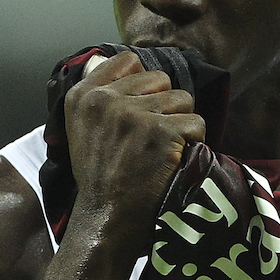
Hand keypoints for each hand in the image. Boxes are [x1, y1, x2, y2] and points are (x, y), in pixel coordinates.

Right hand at [62, 51, 205, 241]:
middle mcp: (106, 100)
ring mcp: (134, 115)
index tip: (144, 107)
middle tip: (154, 137)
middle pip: (161, 79)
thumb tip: (134, 69)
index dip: (144, 82)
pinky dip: (195, 142)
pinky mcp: (161, 132)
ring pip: (183, 99)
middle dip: (165, 105)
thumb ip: (102, 98)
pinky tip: (176, 160)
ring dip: (181, 124)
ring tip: (165, 150)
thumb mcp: (83, 129)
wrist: (106, 218)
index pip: (127, 61)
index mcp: (83, 96)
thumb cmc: (99, 179)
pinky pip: (197, 123)